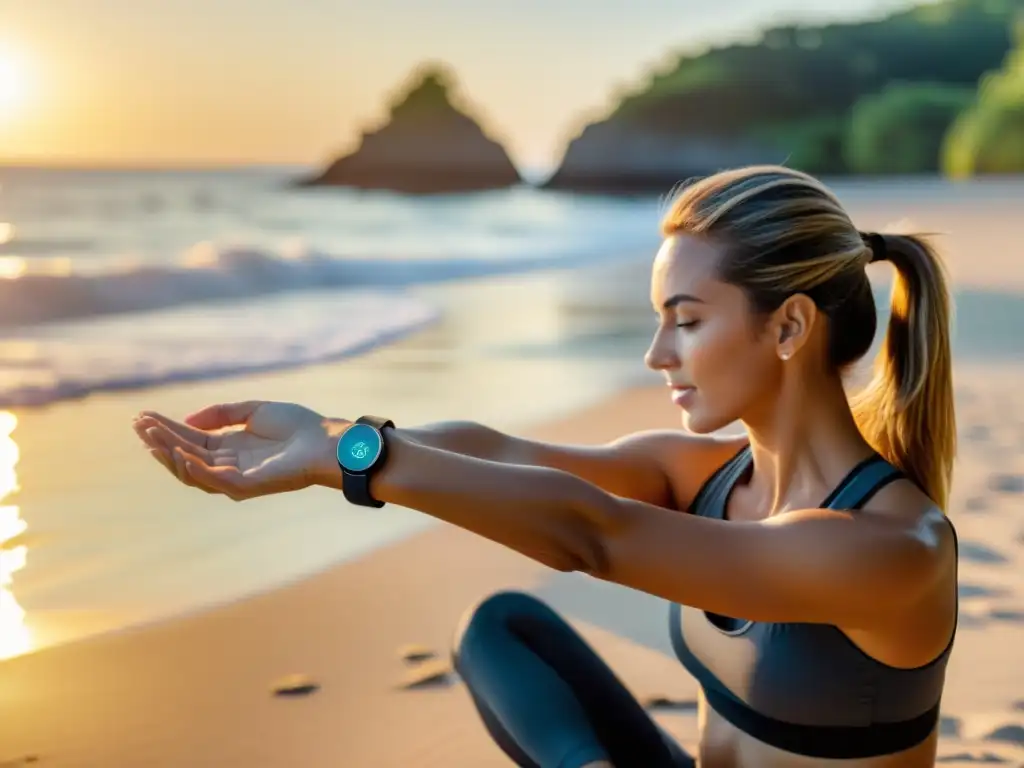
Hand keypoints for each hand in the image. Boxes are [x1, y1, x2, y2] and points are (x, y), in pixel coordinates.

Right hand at [132, 400, 348, 500]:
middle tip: (137, 424)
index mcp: (230, 447)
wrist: (327, 440)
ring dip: (168, 454)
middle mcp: (229, 464)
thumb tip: (188, 420)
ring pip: (192, 470)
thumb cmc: (299, 426)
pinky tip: (177, 452)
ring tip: (149, 437)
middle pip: (184, 454)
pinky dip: (193, 468)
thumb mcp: (254, 410)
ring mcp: (236, 477)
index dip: (166, 428)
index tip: (142, 416)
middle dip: (160, 440)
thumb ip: (222, 413)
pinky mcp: (246, 486)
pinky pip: (212, 479)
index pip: (189, 439)